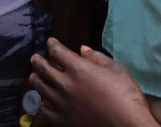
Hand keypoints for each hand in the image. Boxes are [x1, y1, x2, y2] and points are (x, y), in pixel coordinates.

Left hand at [28, 40, 156, 126]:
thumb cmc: (126, 97)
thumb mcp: (117, 70)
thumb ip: (97, 58)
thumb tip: (82, 49)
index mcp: (77, 68)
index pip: (57, 51)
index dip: (52, 44)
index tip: (50, 42)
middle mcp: (64, 84)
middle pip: (42, 68)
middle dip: (37, 60)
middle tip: (35, 58)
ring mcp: (60, 103)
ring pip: (39, 87)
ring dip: (36, 79)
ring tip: (35, 76)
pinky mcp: (60, 119)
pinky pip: (43, 108)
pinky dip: (42, 102)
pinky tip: (43, 101)